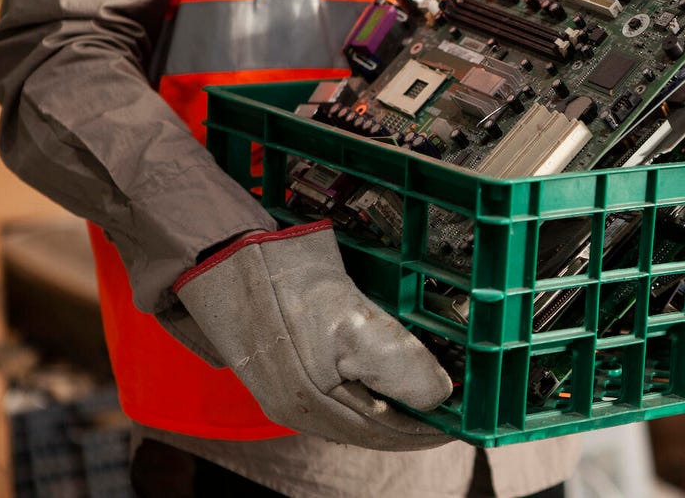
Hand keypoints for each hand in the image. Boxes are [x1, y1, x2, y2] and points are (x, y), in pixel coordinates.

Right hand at [172, 220, 453, 449]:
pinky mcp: (281, 368)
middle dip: (415, 418)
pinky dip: (369, 388)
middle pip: (373, 426)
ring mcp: (286, 390)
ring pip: (356, 411)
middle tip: (451, 404)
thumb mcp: (353, 322)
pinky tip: (383, 373)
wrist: (222, 252)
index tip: (462, 416)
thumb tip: (440, 398)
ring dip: (394, 403)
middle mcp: (298, 409)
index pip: (389, 432)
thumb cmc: (283, 283)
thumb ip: (399, 366)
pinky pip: (337, 392)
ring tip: (426, 390)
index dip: (431, 426)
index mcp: (315, 407)